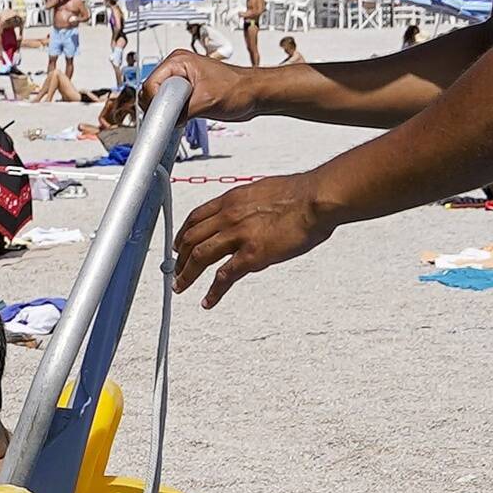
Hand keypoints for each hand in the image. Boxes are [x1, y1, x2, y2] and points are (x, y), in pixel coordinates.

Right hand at [130, 58, 251, 126]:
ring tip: (183, 117)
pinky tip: (182, 119)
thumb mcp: (207, 101)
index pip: (150, 84)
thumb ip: (182, 110)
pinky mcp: (188, 93)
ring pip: (160, 101)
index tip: (162, 116)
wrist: (255, 94)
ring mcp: (182, 81)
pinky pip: (170, 106)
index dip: (154, 102)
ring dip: (168, 113)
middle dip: (160, 108)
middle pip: (152, 92)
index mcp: (178, 61)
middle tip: (174, 117)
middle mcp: (178, 69)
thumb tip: (166, 121)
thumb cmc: (239, 89)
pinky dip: (173, 115)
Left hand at [169, 174, 337, 308]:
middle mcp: (229, 216)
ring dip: (186, 274)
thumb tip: (249, 213)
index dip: (183, 233)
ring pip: (200, 256)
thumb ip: (249, 204)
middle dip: (180, 256)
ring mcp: (238, 235)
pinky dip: (213, 292)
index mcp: (232, 200)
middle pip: (191, 238)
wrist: (316, 199)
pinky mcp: (252, 254)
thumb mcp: (263, 191)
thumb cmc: (300, 193)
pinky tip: (208, 301)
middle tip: (176, 269)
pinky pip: (224, 277)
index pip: (196, 217)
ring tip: (180, 286)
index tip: (178, 243)